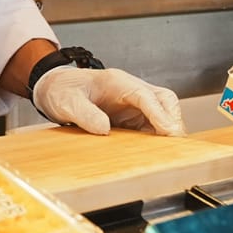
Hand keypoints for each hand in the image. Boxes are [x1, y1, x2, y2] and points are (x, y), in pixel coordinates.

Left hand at [34, 66, 184, 136]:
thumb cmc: (62, 90)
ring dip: (169, 129)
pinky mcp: (132, 116)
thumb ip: (85, 114)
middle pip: (164, 100)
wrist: (56, 88)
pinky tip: (158, 151)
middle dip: (173, 120)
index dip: (159, 114)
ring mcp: (133, 103)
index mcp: (117, 82)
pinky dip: (159, 136)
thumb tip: (104, 130)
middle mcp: (131, 90)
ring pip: (163, 112)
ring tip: (171, 151)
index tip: (169, 131)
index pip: (145, 96)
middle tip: (176, 144)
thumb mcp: (66, 102)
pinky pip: (152, 124)